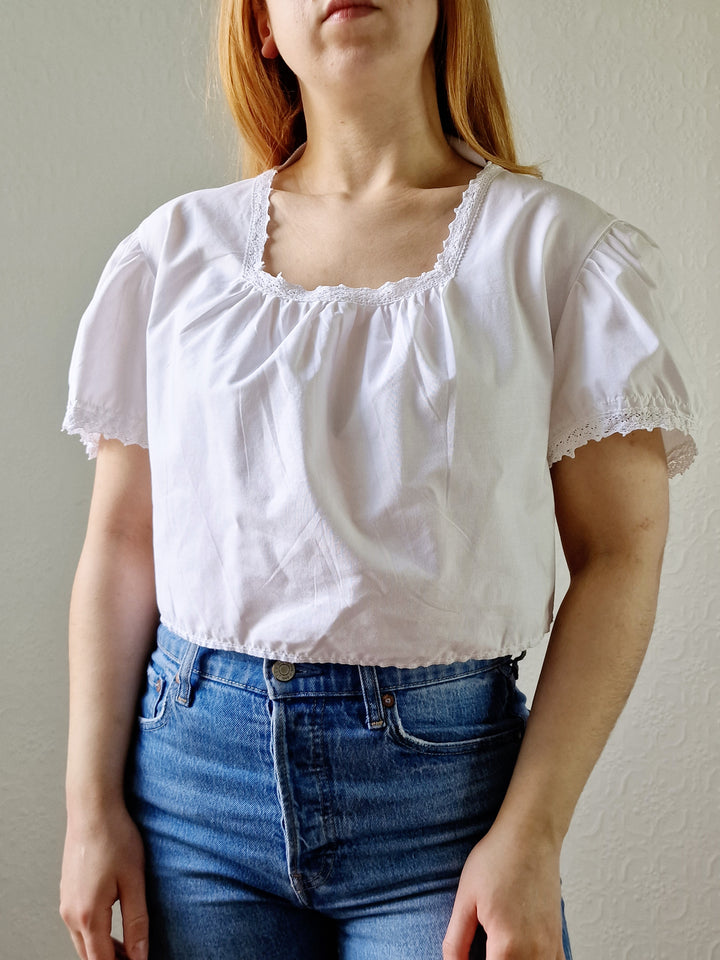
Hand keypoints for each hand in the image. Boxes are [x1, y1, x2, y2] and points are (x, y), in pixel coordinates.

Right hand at [60, 803, 148, 959]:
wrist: (92, 809)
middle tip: (137, 958)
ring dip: (103, 950)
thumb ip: (137, 921)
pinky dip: (95, 935)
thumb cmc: (115, 838)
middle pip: (89, 956)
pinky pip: (78, 926)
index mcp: (87, 915)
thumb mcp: (134, 881)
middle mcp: (70, 914)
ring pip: (82, 942)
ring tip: (129, 949)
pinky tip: (113, 927)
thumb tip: (140, 955)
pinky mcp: (68, 892)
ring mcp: (66, 902)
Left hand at [443, 822, 564, 959]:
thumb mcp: (465, 899)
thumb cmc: (496, 860)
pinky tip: (523, 955)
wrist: (529, 834)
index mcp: (506, 946)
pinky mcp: (558, 937)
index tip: (467, 958)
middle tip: (481, 949)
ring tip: (497, 950)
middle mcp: (534, 952)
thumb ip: (456, 941)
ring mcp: (550, 946)